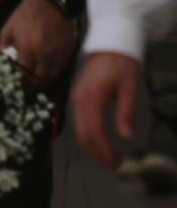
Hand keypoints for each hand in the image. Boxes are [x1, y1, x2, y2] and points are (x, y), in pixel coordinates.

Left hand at [0, 0, 75, 88]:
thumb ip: (3, 45)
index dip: (20, 83)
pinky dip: (54, 72)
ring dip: (44, 81)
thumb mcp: (9, 28)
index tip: (17, 86)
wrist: (52, 1)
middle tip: (27, 88)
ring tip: (37, 82)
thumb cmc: (27, 14)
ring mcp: (58, 52)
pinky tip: (48, 72)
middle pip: (39, 78)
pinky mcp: (68, 49)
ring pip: (52, 75)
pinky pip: (61, 66)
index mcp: (28, 50)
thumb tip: (1, 59)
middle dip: (32, 85)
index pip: (24, 75)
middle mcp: (44, 54)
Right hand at [72, 52, 140, 168]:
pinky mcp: (77, 100)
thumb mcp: (130, 86)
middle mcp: (79, 103)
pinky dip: (89, 138)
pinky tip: (101, 142)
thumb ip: (126, 112)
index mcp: (92, 99)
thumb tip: (126, 136)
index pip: (94, 133)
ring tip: (110, 156)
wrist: (109, 43)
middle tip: (115, 164)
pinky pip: (80, 125)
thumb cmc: (123, 62)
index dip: (104, 151)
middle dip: (98, 154)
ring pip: (80, 133)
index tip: (117, 162)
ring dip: (93, 148)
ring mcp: (76, 102)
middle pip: (83, 137)